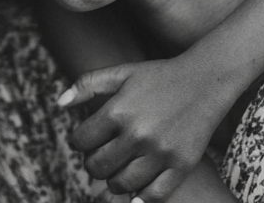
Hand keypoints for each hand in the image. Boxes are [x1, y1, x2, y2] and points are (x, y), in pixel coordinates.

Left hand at [60, 55, 235, 202]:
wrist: (204, 80)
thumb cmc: (158, 76)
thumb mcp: (121, 72)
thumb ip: (87, 84)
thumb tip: (59, 104)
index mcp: (118, 110)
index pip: (82, 141)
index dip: (79, 142)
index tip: (86, 140)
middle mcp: (137, 134)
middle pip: (98, 166)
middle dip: (92, 164)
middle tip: (99, 157)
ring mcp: (160, 152)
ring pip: (121, 184)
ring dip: (112, 181)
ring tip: (116, 170)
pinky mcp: (181, 165)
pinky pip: (154, 195)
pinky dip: (140, 198)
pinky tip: (135, 192)